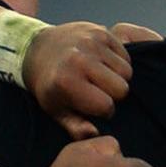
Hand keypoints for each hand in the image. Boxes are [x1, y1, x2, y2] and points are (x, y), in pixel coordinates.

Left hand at [20, 21, 131, 138]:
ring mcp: (92, 43)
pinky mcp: (101, 32)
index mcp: (67, 82)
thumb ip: (76, 128)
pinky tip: (103, 65)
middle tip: (99, 91)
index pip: (106, 106)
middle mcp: (80, 60)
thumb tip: (95, 134)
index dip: (103, 111)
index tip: (94, 107)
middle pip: (122, 88)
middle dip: (114, 94)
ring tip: (100, 77)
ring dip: (118, 77)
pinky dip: (119, 62)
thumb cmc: (50, 85)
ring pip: (127, 71)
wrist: (38, 49)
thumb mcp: (56, 111)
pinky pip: (126, 55)